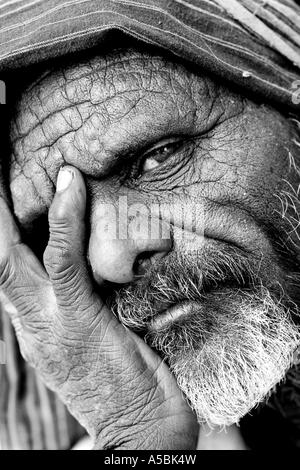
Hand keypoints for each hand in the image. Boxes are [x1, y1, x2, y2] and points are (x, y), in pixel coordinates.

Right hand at [0, 166, 197, 449]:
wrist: (141, 433)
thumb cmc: (124, 380)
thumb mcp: (92, 335)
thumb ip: (81, 302)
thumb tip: (93, 264)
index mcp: (33, 321)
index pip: (7, 263)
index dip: (2, 226)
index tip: (6, 190)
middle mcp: (29, 319)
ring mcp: (48, 321)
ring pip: (11, 254)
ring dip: (9, 204)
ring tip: (8, 158)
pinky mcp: (76, 321)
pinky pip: (63, 263)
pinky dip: (61, 223)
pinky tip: (68, 187)